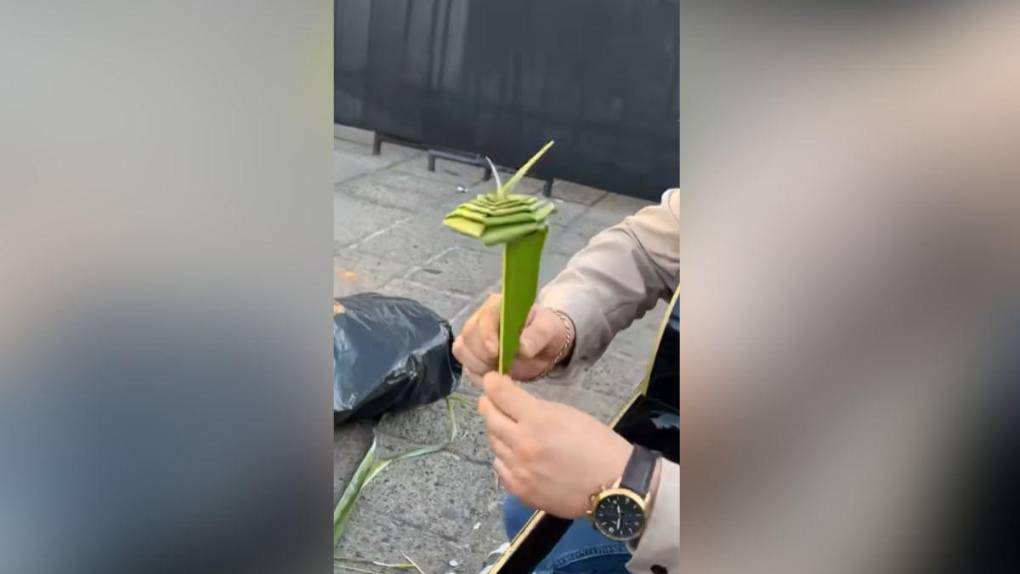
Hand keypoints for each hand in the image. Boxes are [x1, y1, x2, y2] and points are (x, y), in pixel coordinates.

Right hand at [452, 294, 571, 387]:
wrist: (543, 346)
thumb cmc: (545, 330)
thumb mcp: (548, 328)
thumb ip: (537, 335)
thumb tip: (523, 347)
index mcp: (499, 306)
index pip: (484, 318)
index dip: (486, 335)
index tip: (494, 352)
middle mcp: (481, 319)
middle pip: (469, 335)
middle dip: (482, 355)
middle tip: (501, 366)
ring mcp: (475, 337)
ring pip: (462, 350)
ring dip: (478, 365)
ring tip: (500, 371)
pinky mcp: (473, 355)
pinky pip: (466, 366)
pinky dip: (477, 375)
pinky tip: (494, 378)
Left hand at [478, 372, 632, 518]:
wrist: (613, 486)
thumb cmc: (599, 445)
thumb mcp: (568, 414)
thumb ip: (536, 408)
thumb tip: (514, 401)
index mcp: (538, 420)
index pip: (501, 395)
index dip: (492, 384)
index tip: (490, 380)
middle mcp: (522, 444)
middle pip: (491, 419)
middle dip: (488, 405)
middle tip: (489, 400)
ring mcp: (518, 470)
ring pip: (494, 443)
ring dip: (497, 432)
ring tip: (505, 427)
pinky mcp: (520, 490)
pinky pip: (500, 468)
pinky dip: (503, 458)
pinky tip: (512, 454)